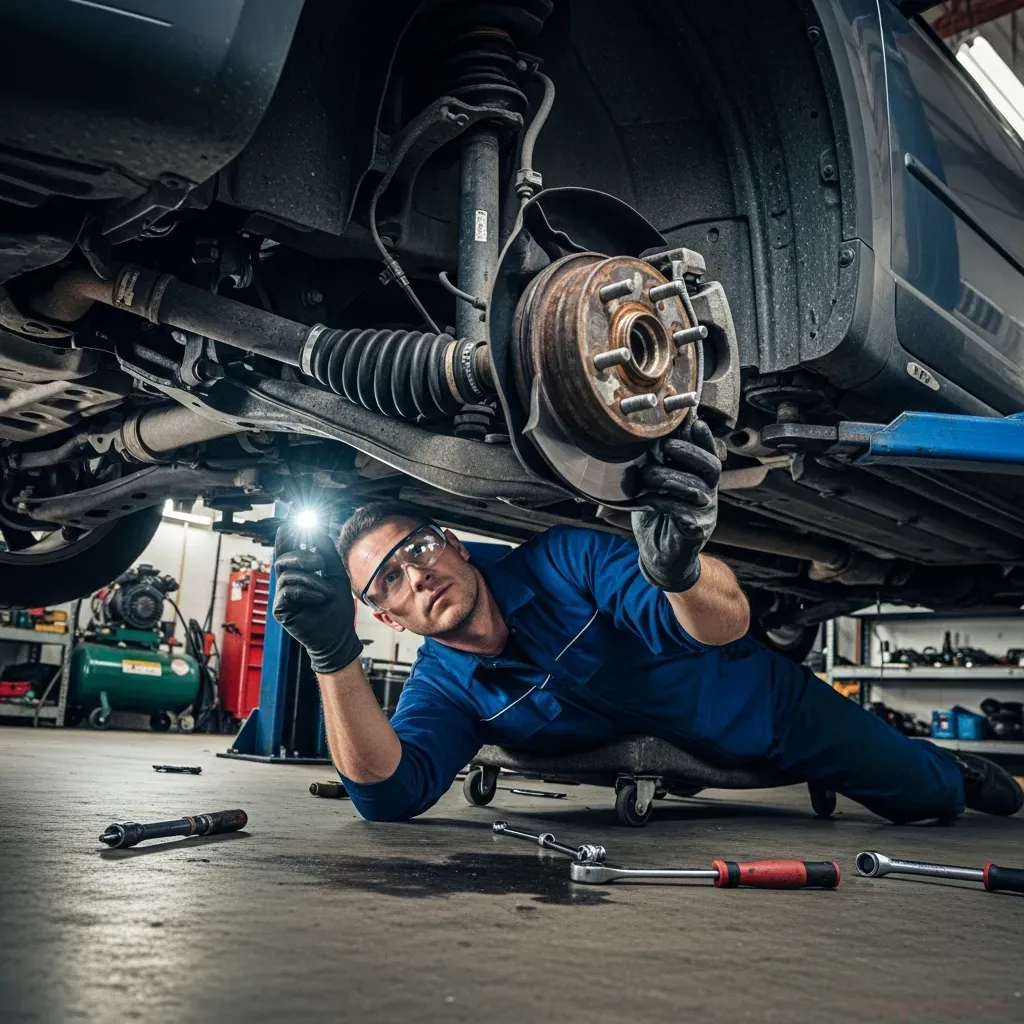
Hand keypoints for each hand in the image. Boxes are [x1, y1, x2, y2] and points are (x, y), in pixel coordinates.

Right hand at [273, 525, 362, 673]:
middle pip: (283, 559)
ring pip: (287, 575)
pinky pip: (288, 591)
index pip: (288, 551)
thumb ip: (327, 554)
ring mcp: (282, 596)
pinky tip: (319, 599)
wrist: (338, 635)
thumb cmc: (336, 608)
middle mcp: (287, 583)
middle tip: (320, 563)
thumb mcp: (336, 575)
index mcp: (299, 573)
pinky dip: (306, 592)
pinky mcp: (280, 610)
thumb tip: (318, 531)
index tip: (288, 524)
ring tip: (326, 591)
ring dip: (311, 580)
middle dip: (302, 556)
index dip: (286, 538)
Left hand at [632, 418, 720, 592]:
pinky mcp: (696, 531)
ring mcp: (705, 512)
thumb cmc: (656, 516)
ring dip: (670, 478)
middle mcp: (707, 493)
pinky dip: (664, 503)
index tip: (692, 418)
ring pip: (697, 488)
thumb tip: (646, 433)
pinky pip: (685, 513)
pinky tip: (648, 500)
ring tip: (648, 474)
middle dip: (689, 452)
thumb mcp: (653, 484)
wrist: (659, 556)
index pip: (707, 452)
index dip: (702, 436)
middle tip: (666, 445)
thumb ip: (656, 462)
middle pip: (711, 466)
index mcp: (699, 478)